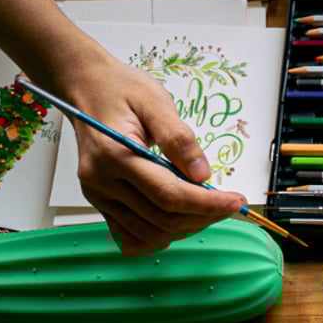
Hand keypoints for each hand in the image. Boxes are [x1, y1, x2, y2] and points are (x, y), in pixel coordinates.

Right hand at [61, 57, 245, 254]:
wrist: (86, 88)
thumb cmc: (120, 89)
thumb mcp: (155, 101)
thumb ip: (179, 138)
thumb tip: (202, 175)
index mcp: (114, 155)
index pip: (169, 194)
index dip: (207, 203)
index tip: (236, 202)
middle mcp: (101, 181)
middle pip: (161, 218)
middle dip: (203, 216)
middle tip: (229, 203)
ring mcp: (97, 195)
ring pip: (150, 232)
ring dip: (186, 227)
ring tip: (209, 208)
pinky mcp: (99, 201)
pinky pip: (131, 234)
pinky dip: (160, 234)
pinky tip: (180, 219)